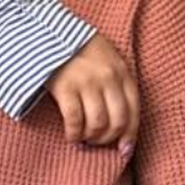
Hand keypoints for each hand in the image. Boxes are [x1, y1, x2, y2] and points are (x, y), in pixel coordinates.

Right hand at [46, 34, 139, 152]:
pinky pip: (75, 121)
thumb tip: (122, 128)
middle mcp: (108, 77)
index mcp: (122, 71)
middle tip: (98, 143)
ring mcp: (87, 82)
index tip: (124, 152)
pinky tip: (71, 136)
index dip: (130, 136)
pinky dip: (74, 134)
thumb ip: (118, 86)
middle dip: (108, 139)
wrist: (51, 32)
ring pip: (97, 124)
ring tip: (84, 138)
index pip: (133, 111)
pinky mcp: (65, 87)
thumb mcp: (109, 61)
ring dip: (91, 138)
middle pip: (117, 121)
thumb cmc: (82, 51)